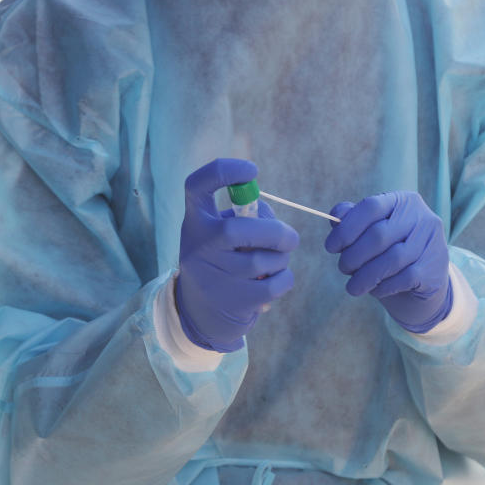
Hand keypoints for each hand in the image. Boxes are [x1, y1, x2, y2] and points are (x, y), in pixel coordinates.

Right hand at [177, 159, 298, 351]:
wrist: (201, 314)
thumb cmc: (221, 261)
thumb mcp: (219, 236)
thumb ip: (245, 217)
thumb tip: (270, 218)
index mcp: (195, 222)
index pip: (197, 186)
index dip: (224, 171)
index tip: (251, 171)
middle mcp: (198, 247)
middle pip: (238, 230)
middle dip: (276, 233)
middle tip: (290, 239)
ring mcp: (212, 276)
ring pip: (264, 260)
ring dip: (281, 258)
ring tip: (275, 262)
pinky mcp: (232, 302)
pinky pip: (275, 283)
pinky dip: (285, 278)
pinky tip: (276, 279)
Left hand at [324, 191, 451, 332]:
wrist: (423, 281)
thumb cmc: (389, 251)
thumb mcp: (370, 233)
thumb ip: (352, 221)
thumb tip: (336, 216)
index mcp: (403, 201)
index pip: (371, 207)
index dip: (346, 228)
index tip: (330, 247)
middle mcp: (421, 217)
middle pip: (378, 235)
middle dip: (353, 256)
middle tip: (343, 268)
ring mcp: (432, 242)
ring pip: (391, 259)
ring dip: (365, 276)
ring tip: (353, 286)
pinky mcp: (434, 268)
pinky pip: (404, 278)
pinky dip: (383, 287)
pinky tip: (375, 290)